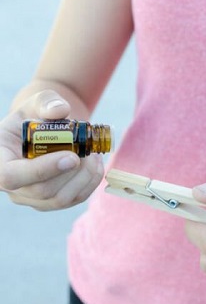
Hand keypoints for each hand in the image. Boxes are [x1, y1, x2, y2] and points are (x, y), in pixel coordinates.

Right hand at [0, 90, 103, 210]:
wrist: (44, 132)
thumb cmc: (36, 117)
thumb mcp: (37, 103)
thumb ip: (46, 101)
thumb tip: (60, 110)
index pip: (11, 176)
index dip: (42, 170)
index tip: (72, 156)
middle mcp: (11, 185)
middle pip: (42, 191)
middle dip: (73, 171)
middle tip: (89, 152)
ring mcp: (31, 197)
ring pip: (60, 199)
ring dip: (85, 177)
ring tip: (94, 156)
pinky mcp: (51, 202)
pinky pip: (74, 199)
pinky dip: (91, 182)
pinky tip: (95, 165)